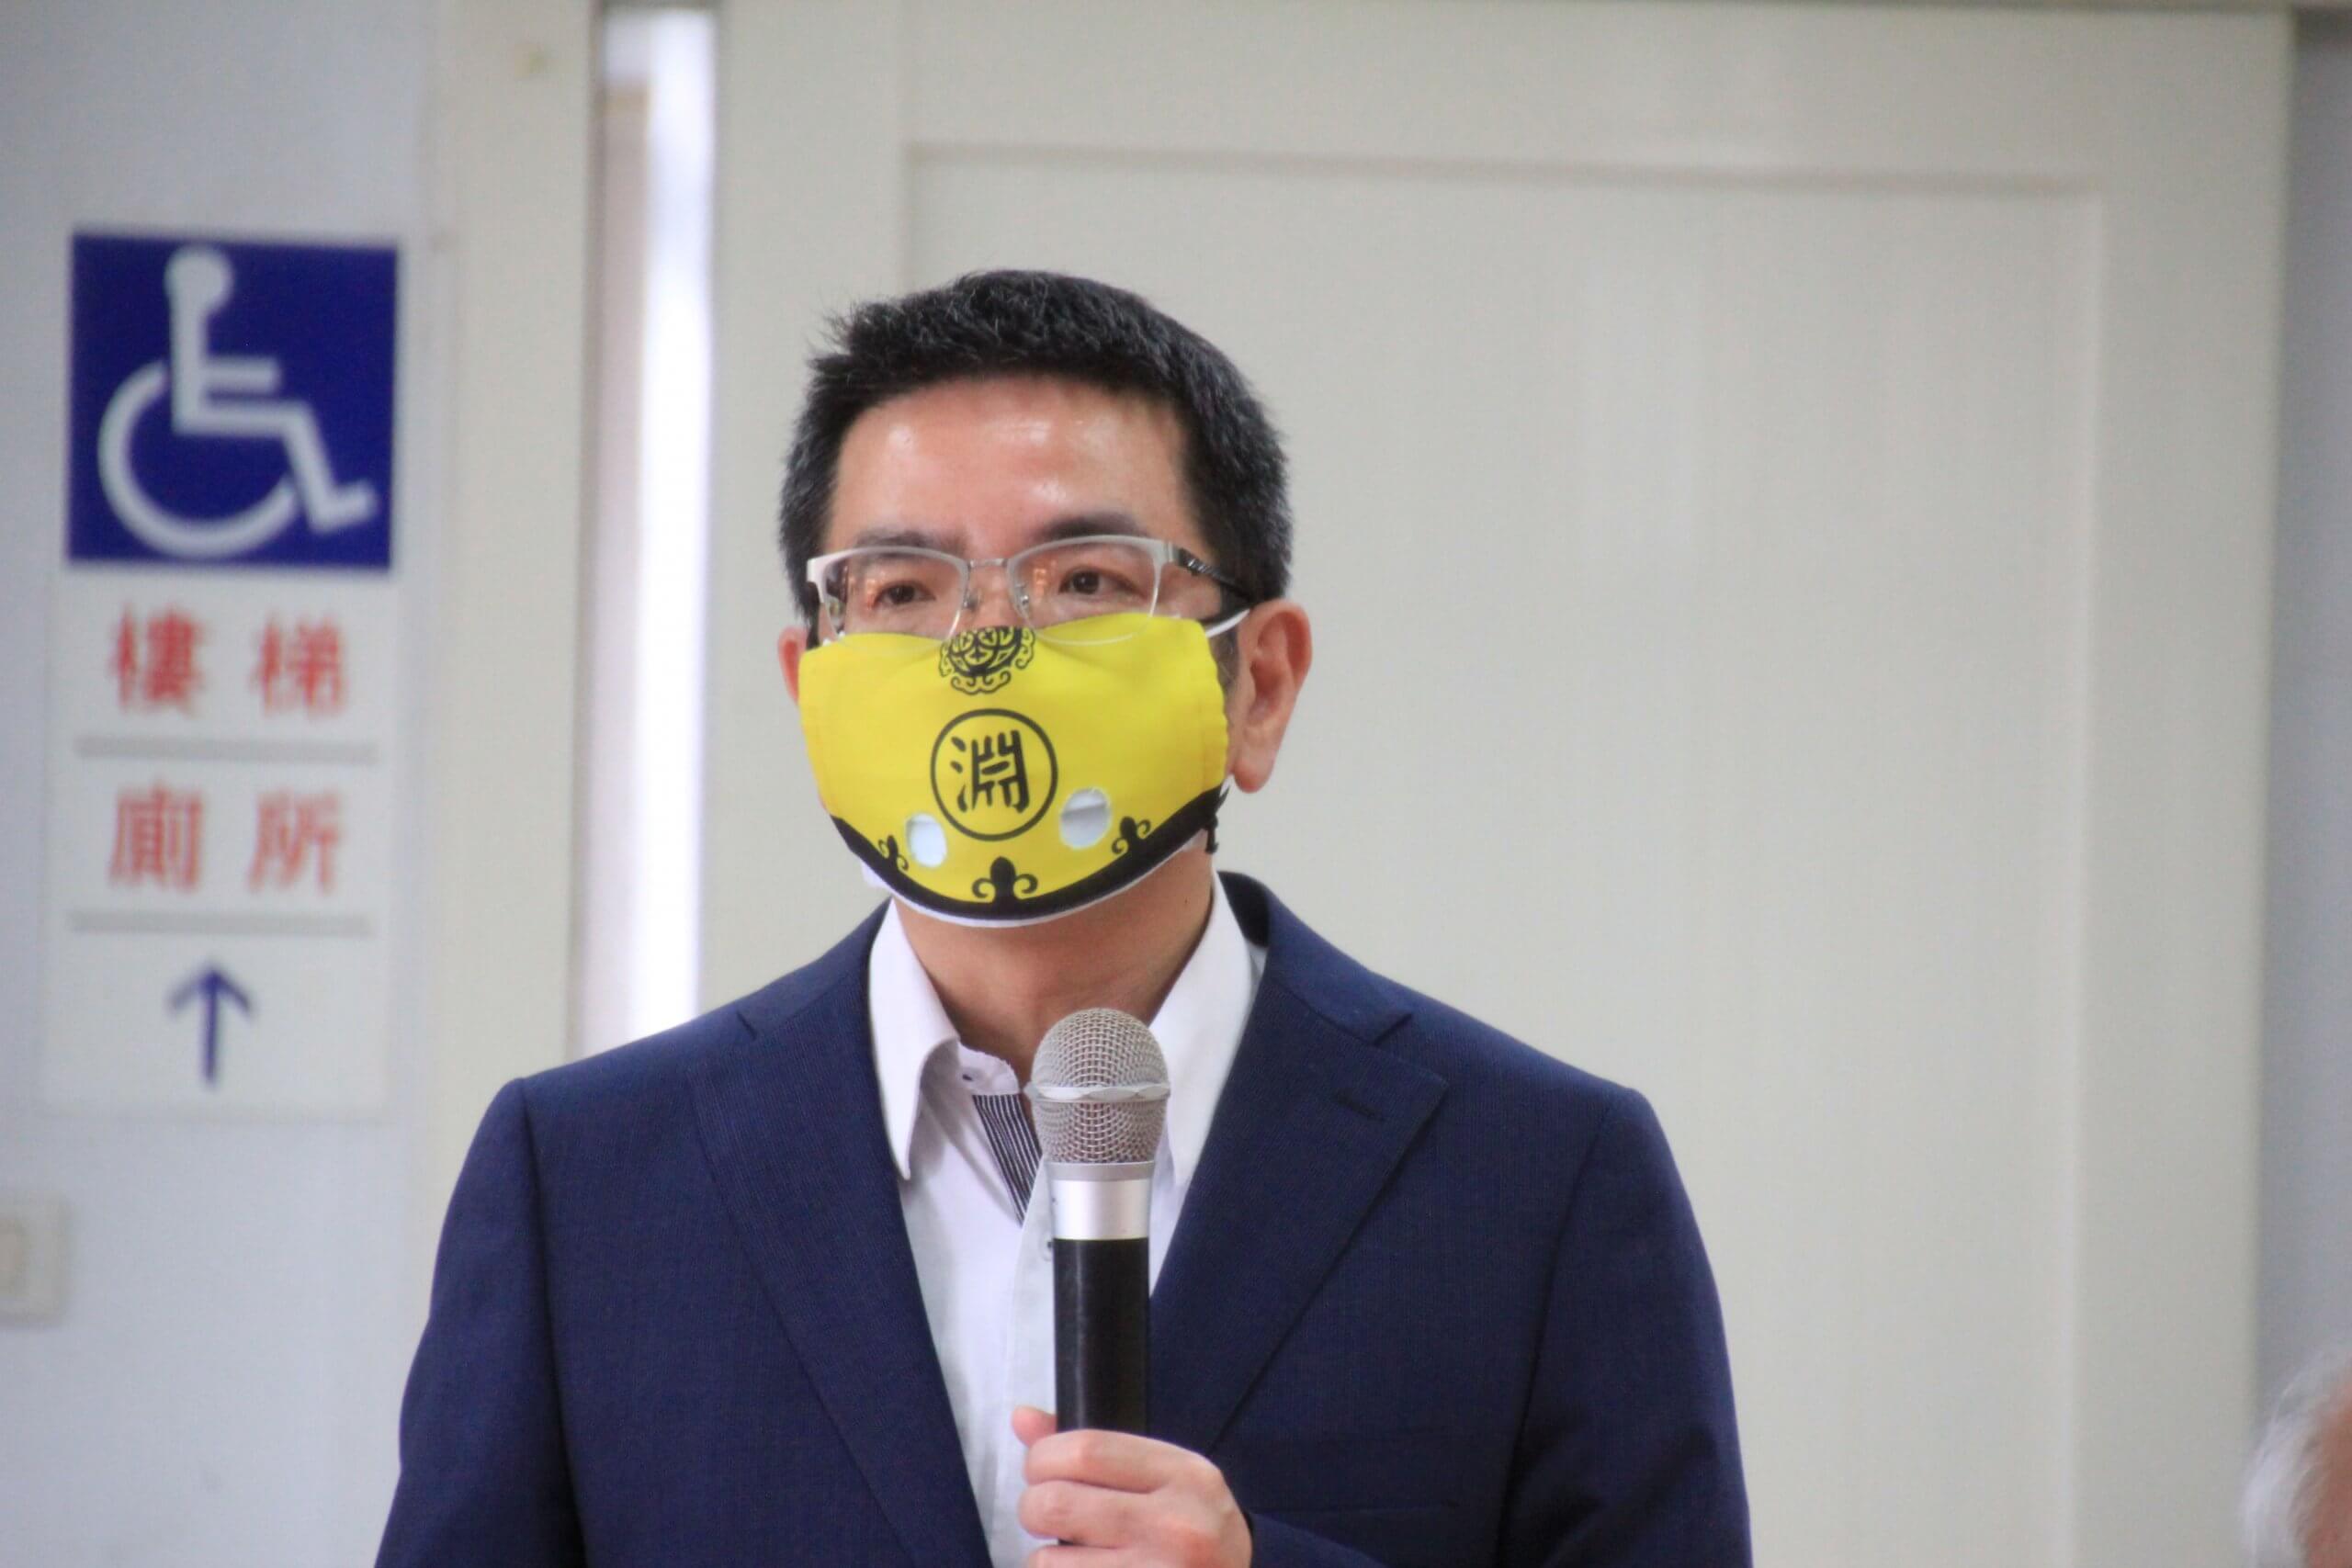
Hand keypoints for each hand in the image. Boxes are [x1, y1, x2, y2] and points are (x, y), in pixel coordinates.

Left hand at [1014, 1406, 1251, 1566]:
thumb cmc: (1194, 1531)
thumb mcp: (1167, 1479)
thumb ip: (1097, 1449)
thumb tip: (1023, 1418)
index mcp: (1185, 1475)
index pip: (1087, 1450)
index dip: (1043, 1457)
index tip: (1040, 1468)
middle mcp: (1175, 1526)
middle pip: (1057, 1503)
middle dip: (1033, 1507)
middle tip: (1045, 1514)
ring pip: (1050, 1561)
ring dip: (1046, 1559)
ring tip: (1074, 1556)